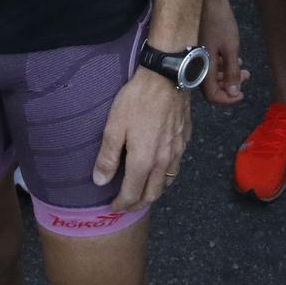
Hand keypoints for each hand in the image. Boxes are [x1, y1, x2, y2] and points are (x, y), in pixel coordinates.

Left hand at [92, 67, 191, 212]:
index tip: (112, 207)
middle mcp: (163, 162)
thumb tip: (100, 181)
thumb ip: (108, 157)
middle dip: (137, 203)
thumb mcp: (114, 126)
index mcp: (143, 161)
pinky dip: (166, 176)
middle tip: (126, 204)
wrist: (167, 77)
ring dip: (153, 192)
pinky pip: (176, 166)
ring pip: (167, 182)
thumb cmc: (137, 100)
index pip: (132, 194)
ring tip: (142, 191)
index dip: (121, 204)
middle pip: (152, 194)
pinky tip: (160, 169)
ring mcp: (177, 151)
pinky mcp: (185, 139)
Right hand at [201, 0, 246, 105]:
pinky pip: (211, 65)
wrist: (208, 0)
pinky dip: (223, 66)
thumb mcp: (231, 48)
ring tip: (245, 68)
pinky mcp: (200, 50)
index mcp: (202, 68)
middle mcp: (196, 66)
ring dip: (229, 75)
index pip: (212, 96)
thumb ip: (232, 72)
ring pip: (213, 76)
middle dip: (231, 86)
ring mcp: (197, 57)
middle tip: (247, 78)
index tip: (241, 95)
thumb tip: (234, 93)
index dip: (228, 99)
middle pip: (213, 87)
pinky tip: (236, 59)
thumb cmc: (220, 23)